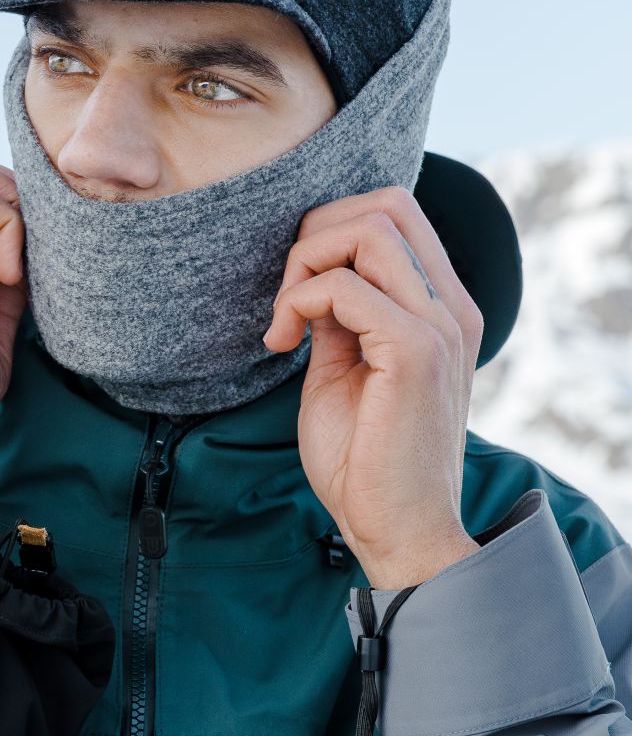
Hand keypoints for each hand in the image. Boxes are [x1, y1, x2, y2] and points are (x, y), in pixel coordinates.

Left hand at [262, 186, 483, 588]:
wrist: (397, 531)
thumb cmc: (366, 458)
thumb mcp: (346, 367)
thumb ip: (341, 315)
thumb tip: (314, 273)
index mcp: (441, 308)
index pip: (397, 213)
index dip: (332, 229)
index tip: (298, 290)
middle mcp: (451, 307)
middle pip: (386, 204)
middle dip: (316, 233)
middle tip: (287, 296)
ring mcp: (439, 326)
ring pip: (368, 229)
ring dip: (305, 264)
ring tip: (286, 321)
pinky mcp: (416, 352)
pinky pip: (345, 286)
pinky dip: (299, 301)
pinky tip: (283, 343)